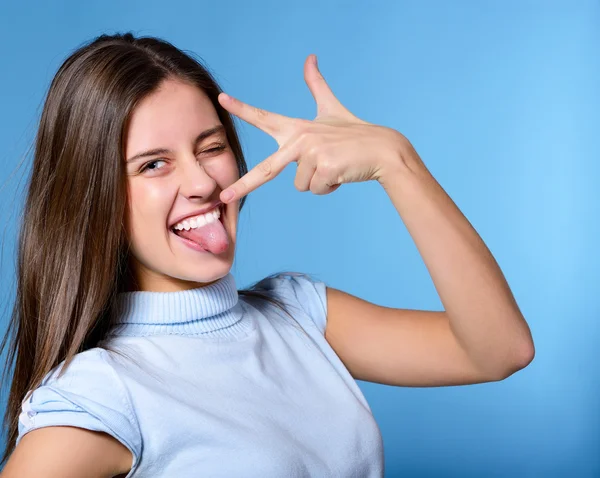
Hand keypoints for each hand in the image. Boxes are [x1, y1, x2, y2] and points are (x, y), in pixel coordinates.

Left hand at [218, 54, 407, 203]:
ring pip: (301, 185)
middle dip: (243, 185)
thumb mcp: (331, 108)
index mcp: (297, 127)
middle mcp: (300, 138)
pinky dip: (331, 187)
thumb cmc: (355, 133)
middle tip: (224, 198)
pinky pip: (317, 189)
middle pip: (265, 169)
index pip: (264, 117)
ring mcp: (312, 153)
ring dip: (319, 182)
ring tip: (335, 166)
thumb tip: (310, 56)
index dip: (242, 108)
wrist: (383, 149)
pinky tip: (342, 172)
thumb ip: (317, 85)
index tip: (221, 99)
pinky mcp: (324, 168)